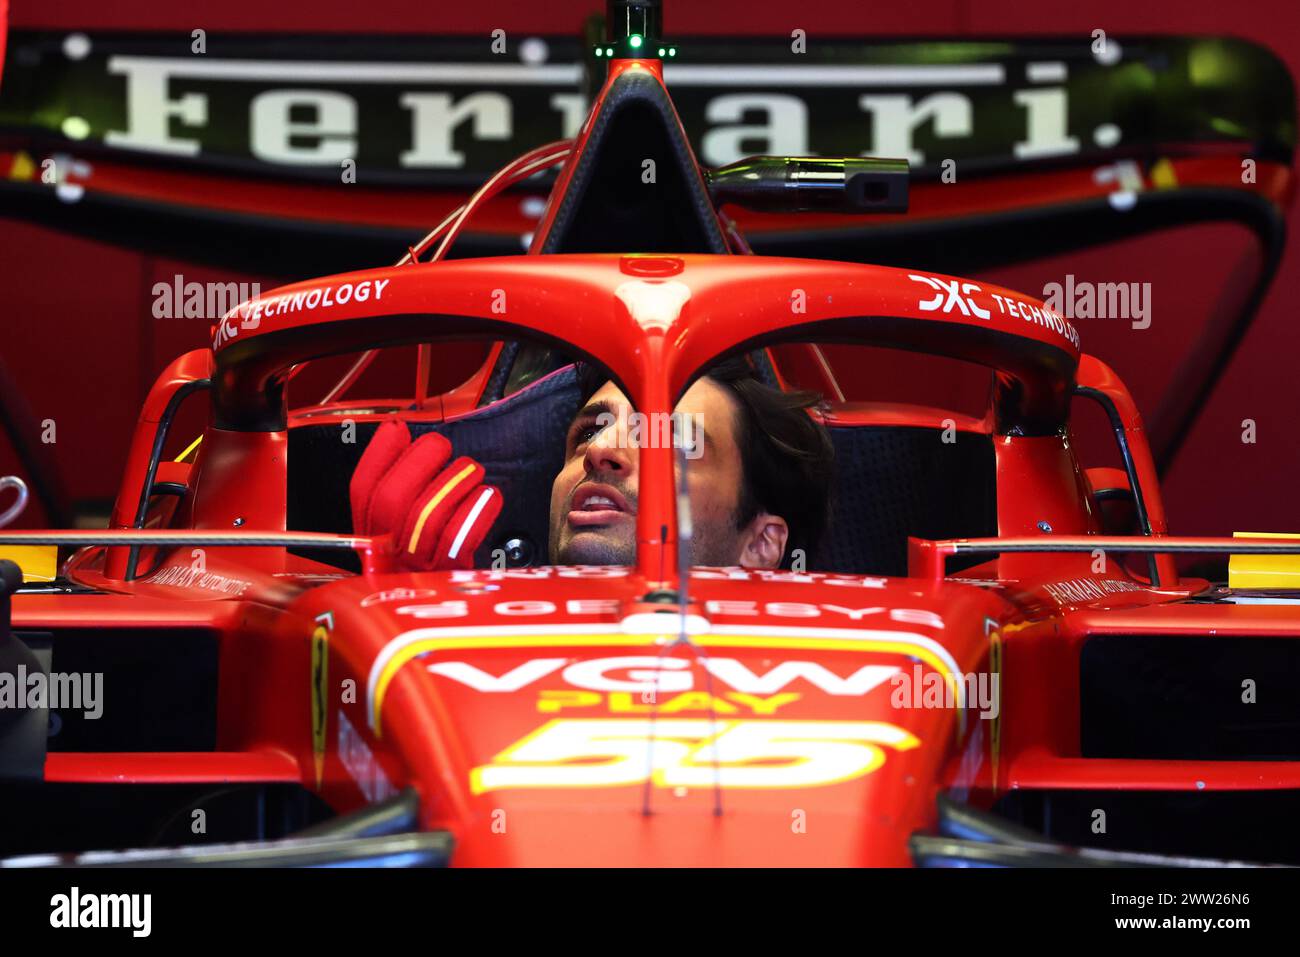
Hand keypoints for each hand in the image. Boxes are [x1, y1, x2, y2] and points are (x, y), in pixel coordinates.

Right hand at [349, 420, 501, 570]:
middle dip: (419, 460)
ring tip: (472, 470)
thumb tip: (399, 433)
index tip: (398, 429)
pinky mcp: (447, 579)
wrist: (449, 611)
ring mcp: (416, 568)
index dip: (378, 454)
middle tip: (441, 446)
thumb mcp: (404, 530)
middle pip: (391, 499)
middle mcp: (386, 551)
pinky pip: (458, 539)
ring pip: (428, 515)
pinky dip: (478, 510)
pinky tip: (489, 495)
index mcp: (369, 534)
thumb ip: (402, 488)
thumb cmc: (428, 562)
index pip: (362, 490)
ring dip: (455, 481)